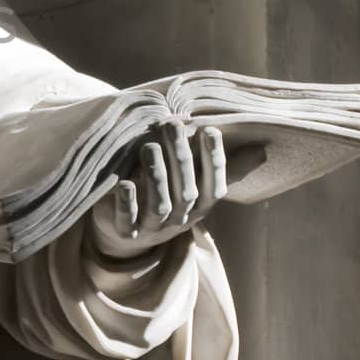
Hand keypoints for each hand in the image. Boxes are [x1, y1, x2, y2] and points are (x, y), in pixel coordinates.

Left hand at [101, 122, 227, 251]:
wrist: (125, 233)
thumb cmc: (161, 195)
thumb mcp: (182, 181)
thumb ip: (197, 161)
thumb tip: (234, 137)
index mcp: (198, 207)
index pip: (213, 187)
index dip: (213, 161)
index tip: (209, 130)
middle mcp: (179, 220)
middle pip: (186, 192)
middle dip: (180, 157)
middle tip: (172, 125)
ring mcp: (153, 229)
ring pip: (159, 205)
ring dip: (156, 175)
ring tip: (149, 146)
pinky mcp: (127, 233)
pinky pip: (128, 221)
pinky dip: (127, 203)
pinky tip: (125, 184)